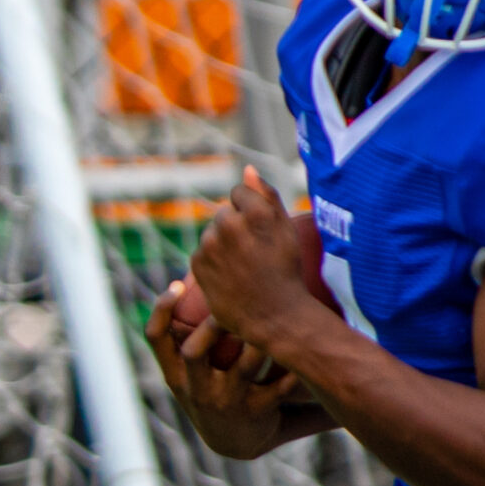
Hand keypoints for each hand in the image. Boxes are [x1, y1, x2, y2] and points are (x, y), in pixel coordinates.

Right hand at [144, 280, 307, 459]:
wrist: (234, 443)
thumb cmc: (213, 390)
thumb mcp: (189, 372)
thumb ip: (187, 333)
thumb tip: (191, 275)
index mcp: (175, 374)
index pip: (156, 338)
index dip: (161, 310)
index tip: (176, 284)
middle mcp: (196, 389)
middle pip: (194, 353)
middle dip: (213, 327)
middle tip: (231, 302)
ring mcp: (225, 402)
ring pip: (243, 368)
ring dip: (260, 343)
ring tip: (276, 319)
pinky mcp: (255, 412)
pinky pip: (276, 388)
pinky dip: (290, 372)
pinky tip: (301, 356)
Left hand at [189, 168, 323, 361]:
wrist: (275, 316)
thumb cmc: (286, 271)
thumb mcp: (286, 230)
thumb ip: (266, 194)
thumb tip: (247, 169)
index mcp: (256, 211)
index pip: (238, 192)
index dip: (251, 212)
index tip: (261, 232)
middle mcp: (230, 224)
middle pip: (225, 213)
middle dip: (236, 227)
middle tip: (254, 254)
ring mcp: (211, 244)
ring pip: (213, 232)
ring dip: (223, 243)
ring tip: (244, 267)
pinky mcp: (198, 262)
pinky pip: (203, 251)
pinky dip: (213, 261)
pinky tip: (231, 276)